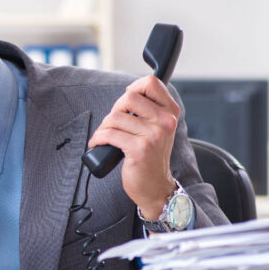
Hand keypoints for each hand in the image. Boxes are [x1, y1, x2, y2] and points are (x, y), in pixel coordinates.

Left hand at [87, 76, 179, 219]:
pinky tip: (98, 144)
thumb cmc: (152, 157)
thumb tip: (127, 93)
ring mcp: (153, 135)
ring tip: (105, 136)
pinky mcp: (139, 149)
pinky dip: (98, 138)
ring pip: (115, 117)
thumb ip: (149, 110)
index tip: (126, 102)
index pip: (151, 83)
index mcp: (170, 113)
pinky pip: (109, 134)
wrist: (156, 187)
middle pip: (128, 97)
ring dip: (104, 127)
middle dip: (115, 110)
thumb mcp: (158, 129)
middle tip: (113, 124)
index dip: (134, 87)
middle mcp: (165, 122)